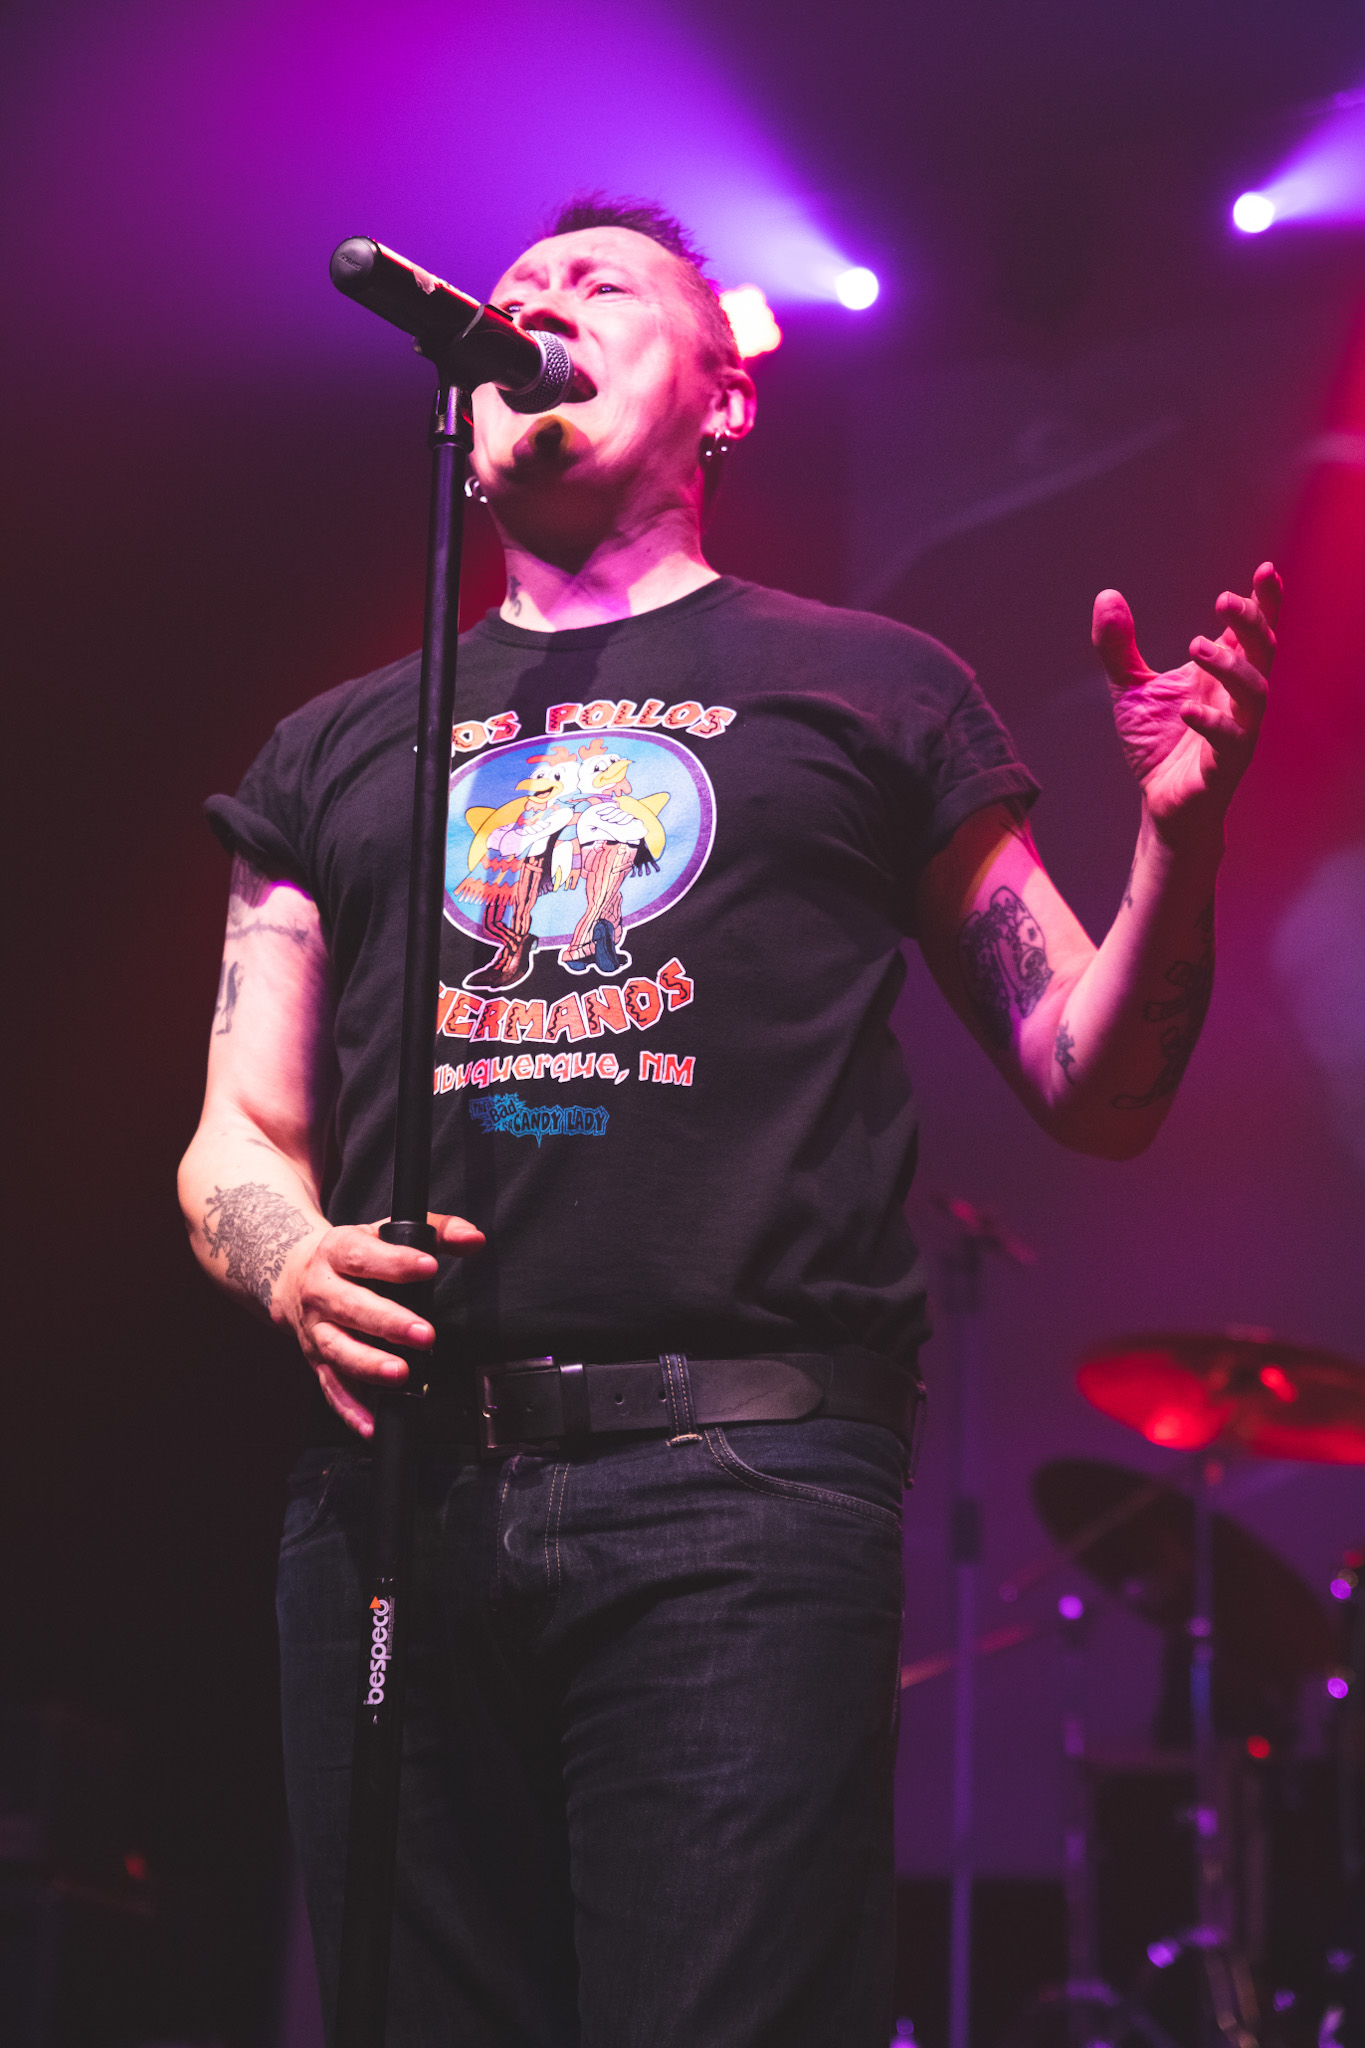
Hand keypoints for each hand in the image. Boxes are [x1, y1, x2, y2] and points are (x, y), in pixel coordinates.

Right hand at [274, 1211, 483, 1435]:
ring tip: (400, 1374)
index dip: (396, 1262)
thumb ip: (437, 1232)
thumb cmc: (352, 1255)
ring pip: (337, 1350)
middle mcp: (321, 1292)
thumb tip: (474, 1239)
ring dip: (368, 1365)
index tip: (428, 1266)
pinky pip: (331, 1389)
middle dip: (388, 1323)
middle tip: (424, 1333)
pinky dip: (350, 1409)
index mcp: (337, 1252)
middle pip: (350, 1307)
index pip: (364, 1255)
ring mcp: (316, 1329)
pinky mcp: (316, 1361)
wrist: (290, 1275)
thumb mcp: (385, 1232)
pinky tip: (372, 1423)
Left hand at [1093, 562, 1280, 841]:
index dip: (1264, 602)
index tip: (1265, 570)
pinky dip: (1214, 724)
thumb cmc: (1158, 743)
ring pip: (1255, 693)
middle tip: (1224, 601)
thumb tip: (1106, 596)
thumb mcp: (1130, 689)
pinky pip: (1233, 742)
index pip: (1252, 632)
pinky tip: (1189, 711)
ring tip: (1198, 647)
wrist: (1159, 802)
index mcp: (1222, 674)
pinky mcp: (1225, 767)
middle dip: (1251, 624)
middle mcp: (1236, 698)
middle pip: (1263, 652)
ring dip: (1232, 667)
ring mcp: (1237, 731)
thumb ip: (1119, 647)